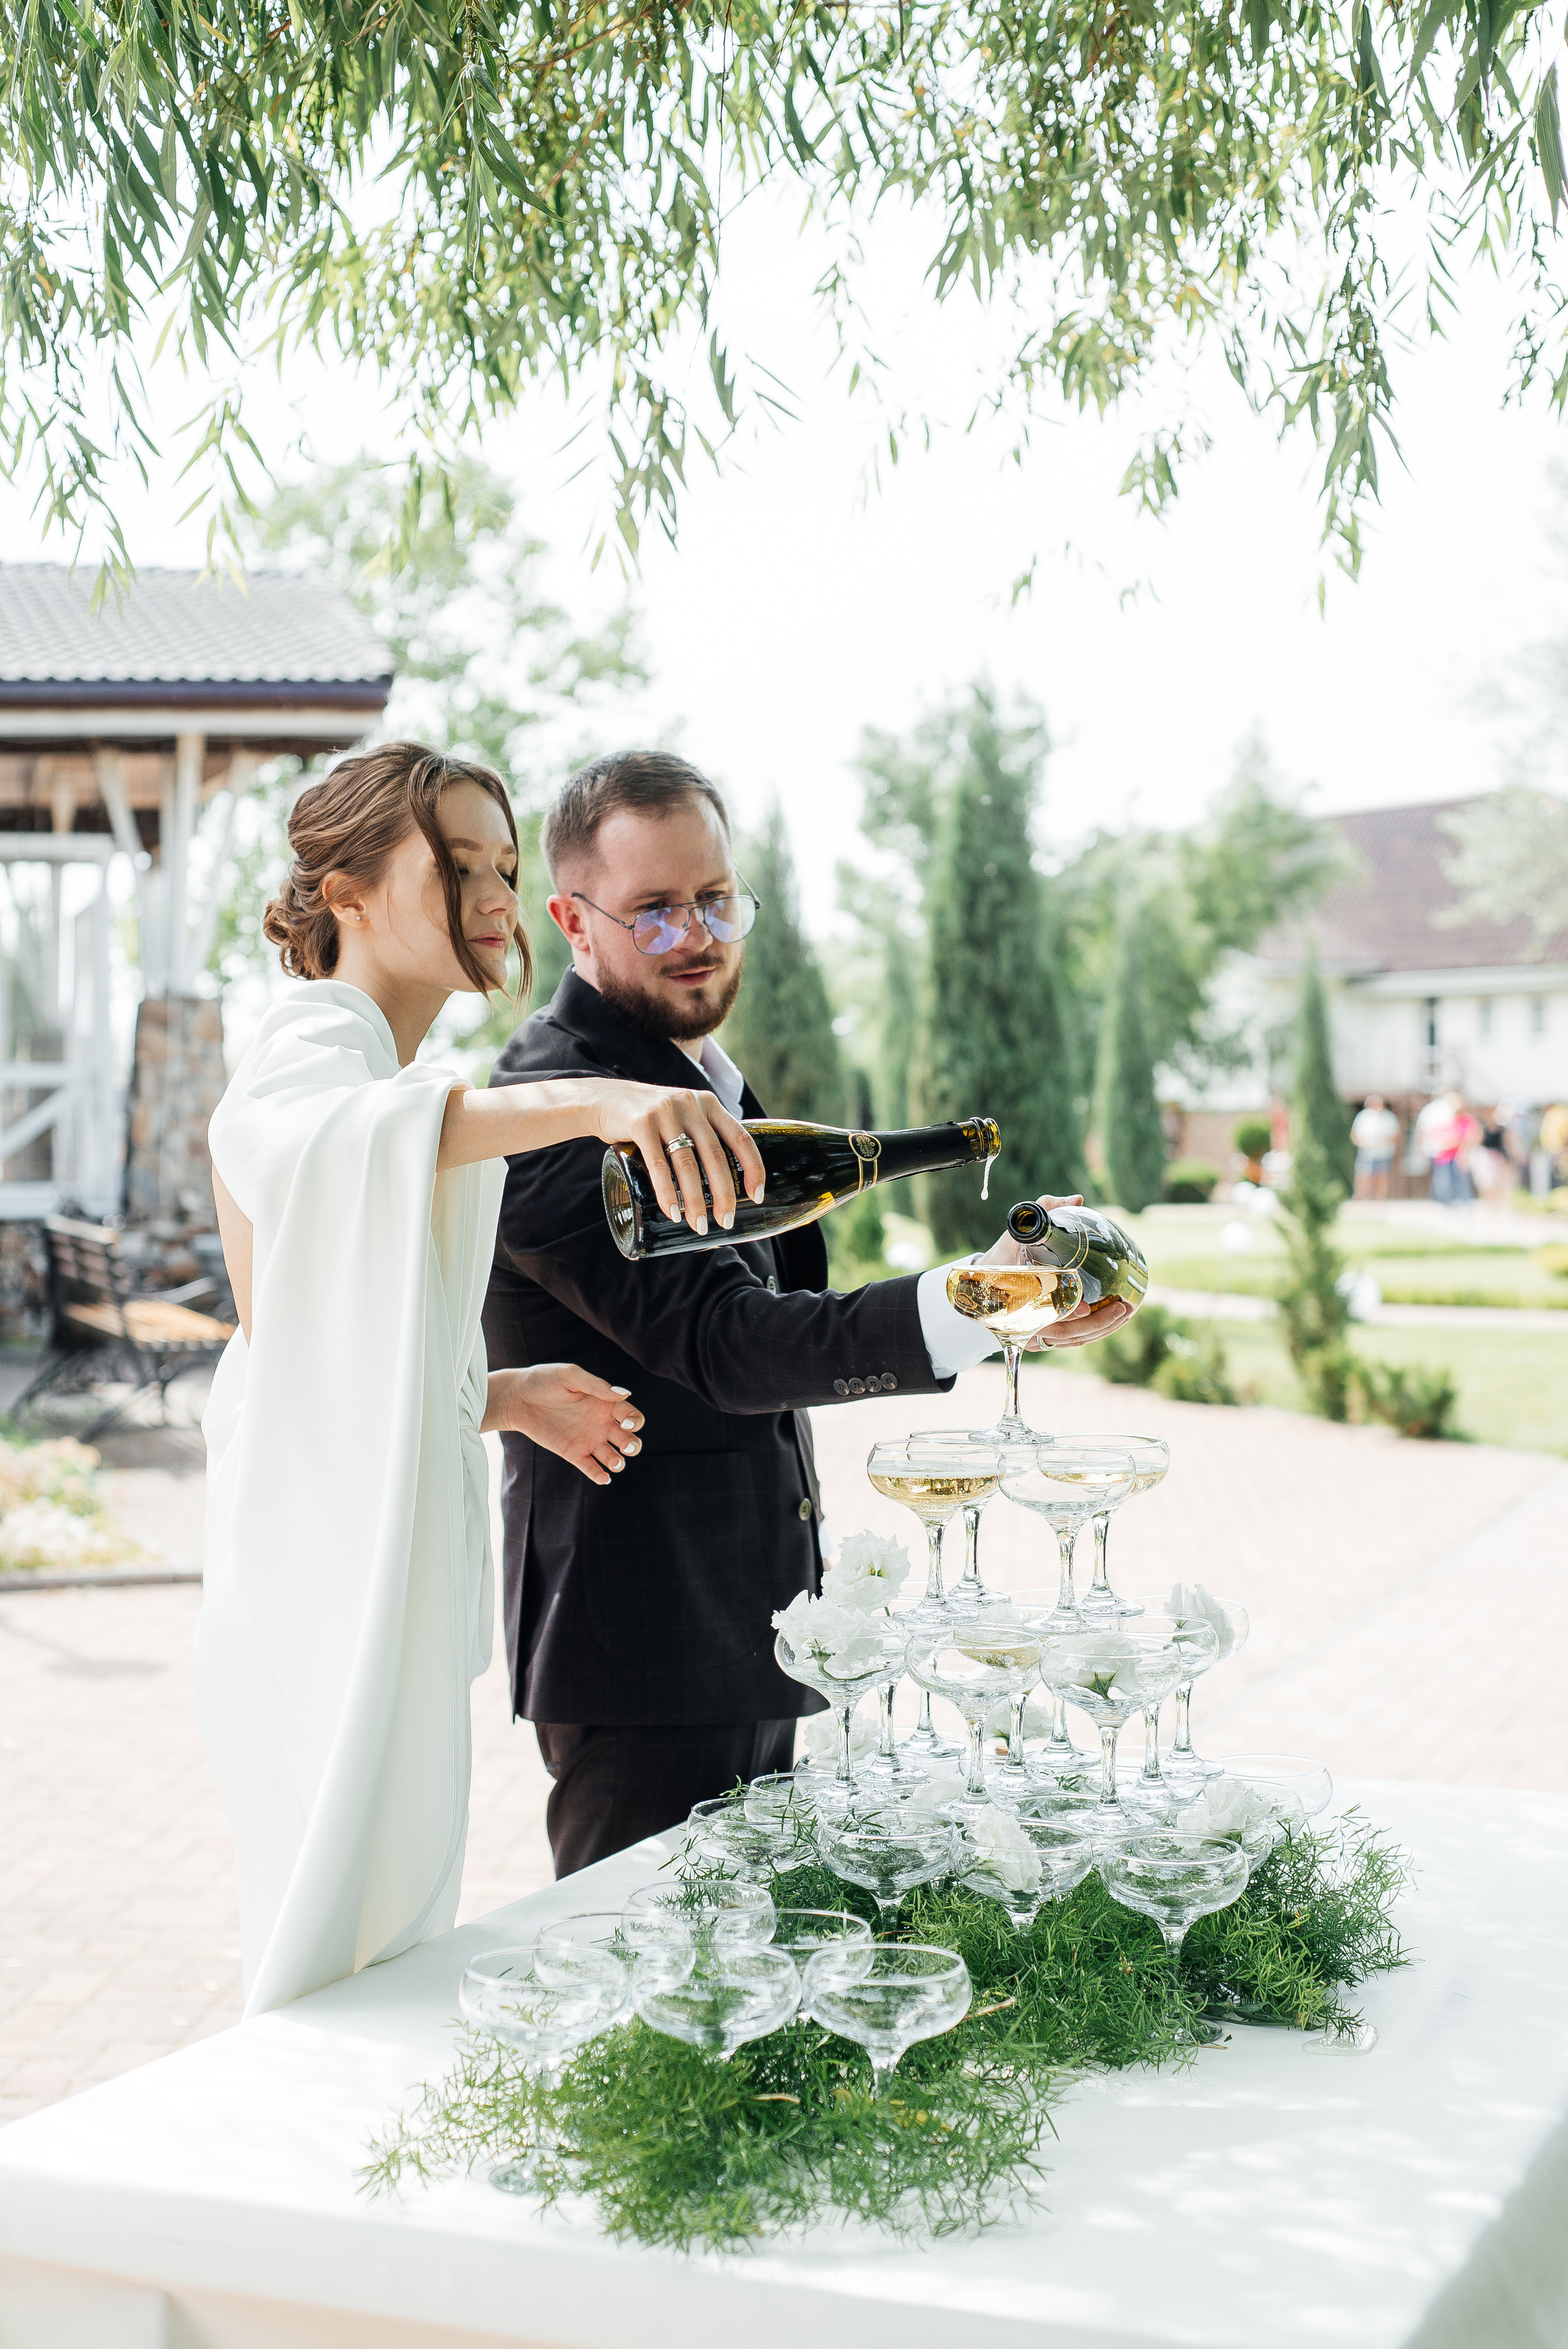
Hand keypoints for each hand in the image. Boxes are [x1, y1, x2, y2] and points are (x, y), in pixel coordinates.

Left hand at [483, 1366, 644, 1486]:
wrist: (517, 1398)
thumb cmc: (544, 1380)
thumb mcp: (570, 1376)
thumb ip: (596, 1385)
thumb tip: (624, 1394)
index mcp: (605, 1403)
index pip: (632, 1416)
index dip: (635, 1421)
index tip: (624, 1423)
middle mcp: (601, 1423)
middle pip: (629, 1439)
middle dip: (633, 1445)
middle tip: (625, 1446)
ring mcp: (588, 1440)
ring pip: (613, 1456)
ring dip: (619, 1462)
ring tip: (614, 1463)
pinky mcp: (573, 1453)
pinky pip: (591, 1467)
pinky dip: (600, 1475)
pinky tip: (603, 1478)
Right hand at [586, 1080, 765, 1234]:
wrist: (605, 1099)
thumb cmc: (651, 1116)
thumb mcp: (684, 1115)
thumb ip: (703, 1135)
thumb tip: (725, 1180)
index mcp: (709, 1104)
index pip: (741, 1138)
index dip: (753, 1169)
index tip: (755, 1196)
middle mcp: (691, 1104)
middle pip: (716, 1156)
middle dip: (723, 1194)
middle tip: (725, 1221)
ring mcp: (665, 1112)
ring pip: (688, 1164)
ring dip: (695, 1200)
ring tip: (698, 1225)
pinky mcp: (641, 1123)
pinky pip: (658, 1164)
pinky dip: (667, 1192)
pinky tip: (673, 1211)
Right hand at [977, 1192, 1132, 1350]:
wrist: (979, 1284)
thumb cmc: (1000, 1257)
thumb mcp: (1017, 1232)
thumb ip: (1043, 1211)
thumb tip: (1076, 1199)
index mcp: (1014, 1303)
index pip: (1042, 1316)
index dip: (1065, 1315)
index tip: (1085, 1308)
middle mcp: (1024, 1325)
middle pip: (1066, 1334)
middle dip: (1096, 1325)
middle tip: (1121, 1308)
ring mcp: (1032, 1335)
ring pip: (1070, 1340)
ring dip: (1099, 1330)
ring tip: (1123, 1313)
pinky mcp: (1041, 1338)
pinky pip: (1070, 1340)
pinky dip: (1092, 1333)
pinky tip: (1111, 1321)